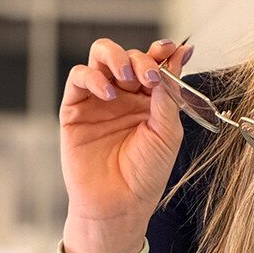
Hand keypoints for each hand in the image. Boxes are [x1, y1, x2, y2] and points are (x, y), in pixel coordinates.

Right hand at [59, 38, 190, 252]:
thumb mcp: (168, 130)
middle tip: (149, 75)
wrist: (120, 202)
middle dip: (141, 58)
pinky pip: (78, 78)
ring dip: (116, 57)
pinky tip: (108, 93)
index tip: (172, 49)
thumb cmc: (146, 172)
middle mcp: (125, 94)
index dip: (163, 52)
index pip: (155, 63)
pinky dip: (93, 78)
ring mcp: (100, 99)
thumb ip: (170, 94)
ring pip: (101, 56)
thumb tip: (178, 57)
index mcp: (151, 98)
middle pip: (129, 55)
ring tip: (128, 77)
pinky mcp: (75, 109)